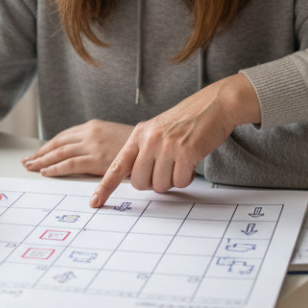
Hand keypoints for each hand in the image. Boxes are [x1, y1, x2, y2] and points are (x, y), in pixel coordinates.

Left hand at [21, 120, 132, 176]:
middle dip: (40, 153)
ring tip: (31, 167)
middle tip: (27, 162)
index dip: (48, 145)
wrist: (153, 144)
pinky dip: (56, 168)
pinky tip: (46, 172)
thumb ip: (99, 141)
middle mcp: (90, 133)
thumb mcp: (115, 136)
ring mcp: (92, 145)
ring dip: (43, 161)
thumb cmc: (138, 144)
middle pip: (58, 143)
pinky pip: (70, 164)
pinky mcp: (96, 158)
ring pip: (60, 153)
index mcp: (93, 126)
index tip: (37, 153)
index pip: (64, 136)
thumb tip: (86, 152)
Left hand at [89, 74, 260, 207]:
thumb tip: (140, 181)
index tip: (94, 202)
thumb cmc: (186, 120)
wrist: (213, 105)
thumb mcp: (157, 130)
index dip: (105, 187)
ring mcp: (167, 145)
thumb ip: (144, 150)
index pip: (116, 166)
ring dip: (172, 181)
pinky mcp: (186, 152)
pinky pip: (180, 182)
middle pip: (140, 182)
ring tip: (181, 163)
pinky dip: (186, 178)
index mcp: (139, 134)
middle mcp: (150, 139)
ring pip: (160, 185)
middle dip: (152, 183)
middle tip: (165, 171)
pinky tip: (191, 164)